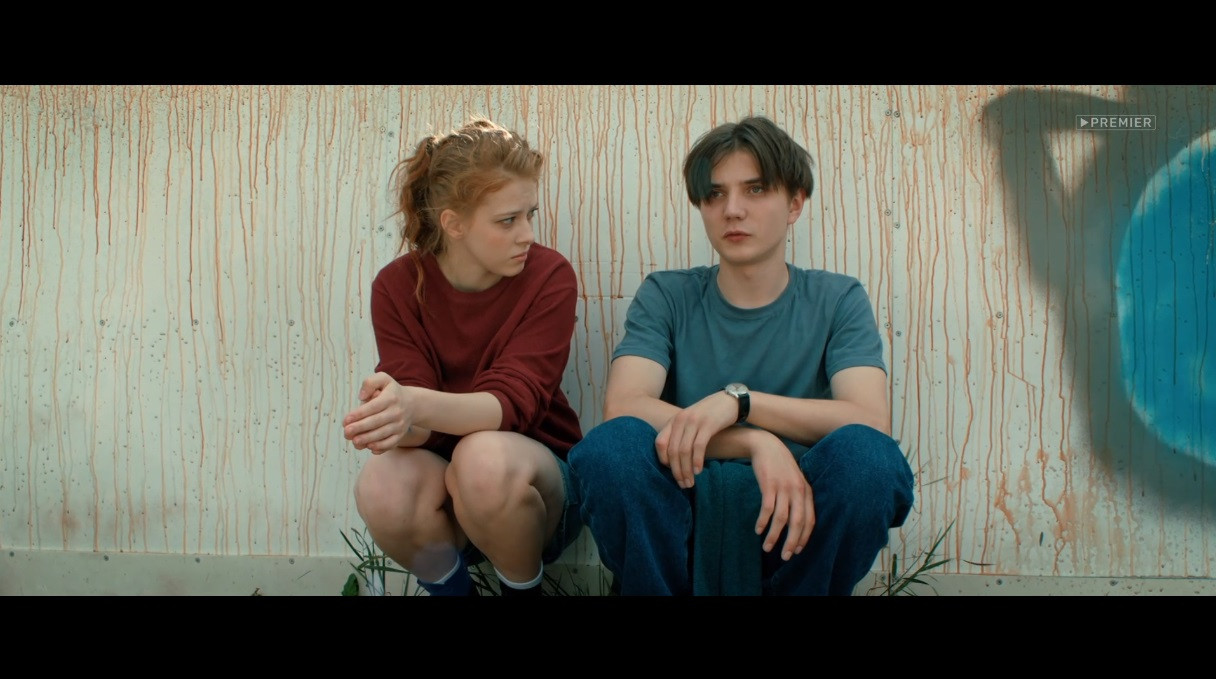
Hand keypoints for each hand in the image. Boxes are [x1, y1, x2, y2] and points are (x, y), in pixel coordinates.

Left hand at [342, 372, 414, 453]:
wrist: (412, 404)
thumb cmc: (391, 392)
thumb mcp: (383, 379)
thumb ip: (370, 383)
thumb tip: (361, 397)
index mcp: (390, 398)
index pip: (373, 407)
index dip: (359, 414)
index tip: (346, 420)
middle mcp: (396, 412)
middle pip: (377, 422)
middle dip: (360, 428)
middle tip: (346, 432)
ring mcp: (399, 425)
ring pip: (383, 434)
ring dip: (368, 439)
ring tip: (355, 442)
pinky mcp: (400, 435)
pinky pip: (391, 443)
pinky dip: (381, 447)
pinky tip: (369, 447)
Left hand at [655, 390, 736, 487]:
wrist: (730, 401)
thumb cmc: (709, 416)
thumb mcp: (690, 422)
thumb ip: (680, 435)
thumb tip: (673, 460)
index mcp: (674, 420)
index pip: (659, 443)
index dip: (663, 460)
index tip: (672, 472)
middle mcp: (681, 419)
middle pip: (672, 450)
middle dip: (676, 471)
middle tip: (682, 484)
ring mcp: (694, 421)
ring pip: (684, 451)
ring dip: (686, 470)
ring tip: (690, 482)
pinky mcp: (707, 424)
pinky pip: (698, 447)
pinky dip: (697, 461)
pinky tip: (699, 471)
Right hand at [749, 436, 814, 560]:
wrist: (766, 445)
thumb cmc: (780, 466)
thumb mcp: (794, 481)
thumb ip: (798, 498)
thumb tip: (796, 522)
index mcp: (806, 492)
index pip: (810, 520)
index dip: (804, 537)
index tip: (797, 551)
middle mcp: (798, 491)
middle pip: (797, 522)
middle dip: (791, 542)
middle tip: (785, 557)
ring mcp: (783, 488)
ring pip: (781, 519)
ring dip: (774, 536)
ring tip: (767, 547)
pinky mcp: (769, 485)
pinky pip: (767, 509)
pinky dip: (763, 522)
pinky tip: (758, 530)